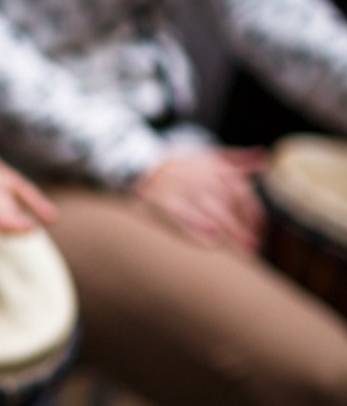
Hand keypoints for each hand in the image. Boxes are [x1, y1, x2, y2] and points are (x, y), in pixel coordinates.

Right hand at [133, 148, 266, 252]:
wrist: (141, 164)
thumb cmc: (182, 166)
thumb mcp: (209, 155)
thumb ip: (238, 159)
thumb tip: (264, 157)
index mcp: (217, 168)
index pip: (243, 193)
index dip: (254, 214)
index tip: (259, 233)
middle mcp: (202, 176)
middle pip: (230, 204)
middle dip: (243, 227)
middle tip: (253, 248)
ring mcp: (183, 187)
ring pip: (213, 209)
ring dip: (230, 229)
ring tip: (242, 249)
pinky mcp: (163, 198)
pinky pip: (182, 212)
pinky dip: (197, 225)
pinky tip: (212, 240)